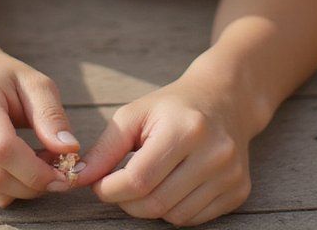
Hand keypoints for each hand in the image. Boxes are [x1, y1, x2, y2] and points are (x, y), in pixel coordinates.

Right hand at [0, 44, 82, 206]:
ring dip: (20, 188)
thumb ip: (52, 116)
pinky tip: (12, 168)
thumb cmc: (6, 81)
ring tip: (34, 163)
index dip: (36, 170)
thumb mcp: (34, 84)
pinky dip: (3, 190)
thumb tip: (69, 150)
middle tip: (54, 171)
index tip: (63, 173)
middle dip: (33, 184)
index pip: (2, 149)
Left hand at [72, 64, 253, 225]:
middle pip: (156, 203)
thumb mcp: (135, 114)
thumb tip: (78, 177)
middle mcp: (214, 153)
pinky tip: (173, 185)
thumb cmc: (172, 106)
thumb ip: (106, 148)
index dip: (110, 188)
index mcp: (186, 128)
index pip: (139, 179)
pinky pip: (195, 220)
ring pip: (175, 216)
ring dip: (152, 206)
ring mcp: (230, 175)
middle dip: (127, 202)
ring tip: (149, 181)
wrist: (223, 98)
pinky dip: (175, 209)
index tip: (99, 184)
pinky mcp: (239, 191)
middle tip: (119, 186)